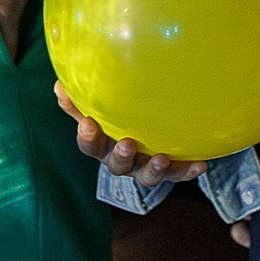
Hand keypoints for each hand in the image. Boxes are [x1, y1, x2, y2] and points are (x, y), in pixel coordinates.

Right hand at [54, 82, 209, 185]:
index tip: (88, 124)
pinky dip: (188, 171)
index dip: (88, 138)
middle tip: (127, 143)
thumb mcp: (100, 113)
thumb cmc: (117, 123)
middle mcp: (124, 161)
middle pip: (118, 166)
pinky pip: (179, 173)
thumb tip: (58, 84)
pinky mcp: (170, 170)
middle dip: (121, 156)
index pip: (90, 146)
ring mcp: (146, 168)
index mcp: (104, 146)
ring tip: (162, 157)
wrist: (148, 140)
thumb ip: (81, 102)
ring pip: (148, 176)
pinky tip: (200, 164)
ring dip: (154, 169)